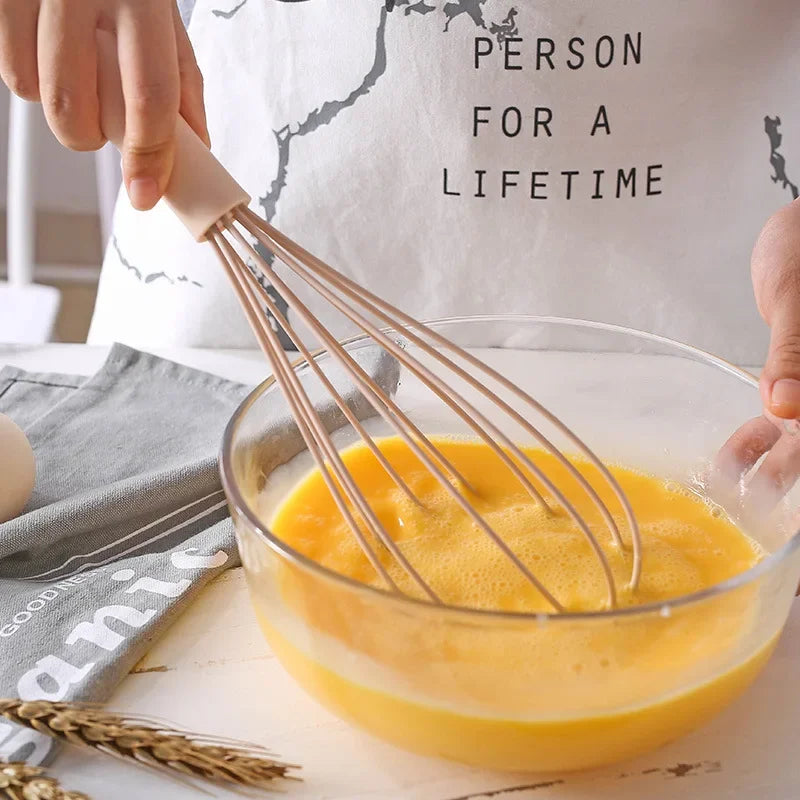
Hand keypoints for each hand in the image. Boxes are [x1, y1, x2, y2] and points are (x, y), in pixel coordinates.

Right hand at [0, 0, 208, 210]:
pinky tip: (47, 48)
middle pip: (78, 109)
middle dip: (92, 138)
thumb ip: (182, 79)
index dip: (149, 157)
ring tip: (77, 69)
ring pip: (33, 93)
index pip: (150, 97)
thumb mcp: (163, 13)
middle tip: (104, 122)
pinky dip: (30, 76)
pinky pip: (7, 67)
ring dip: (60, 105)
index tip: (145, 194)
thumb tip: (196, 145)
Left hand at [712, 199, 799, 518]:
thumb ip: (796, 352)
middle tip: (760, 506)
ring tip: (734, 493)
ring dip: (772, 466)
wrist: (797, 228)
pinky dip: (755, 441)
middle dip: (793, 474)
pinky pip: (781, 422)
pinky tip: (728, 462)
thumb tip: (786, 408)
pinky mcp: (798, 384)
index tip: (785, 499)